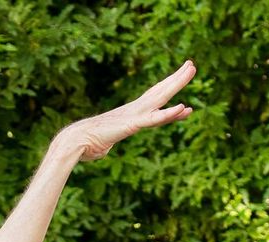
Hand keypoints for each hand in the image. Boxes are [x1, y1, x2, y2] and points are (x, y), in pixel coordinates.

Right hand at [54, 59, 195, 162]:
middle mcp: (135, 110)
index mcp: (131, 114)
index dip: (169, 91)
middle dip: (177, 79)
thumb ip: (109, 142)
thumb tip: (103, 149)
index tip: (182, 84)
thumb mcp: (105, 143)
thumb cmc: (87, 144)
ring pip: (161, 98)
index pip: (155, 101)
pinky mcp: (132, 125)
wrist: (76, 141)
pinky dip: (168, 114)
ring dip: (177, 84)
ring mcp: (134, 115)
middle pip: (161, 92)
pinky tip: (182, 107)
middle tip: (192, 65)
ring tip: (191, 70)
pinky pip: (154, 119)